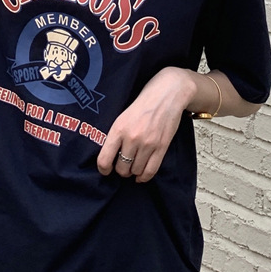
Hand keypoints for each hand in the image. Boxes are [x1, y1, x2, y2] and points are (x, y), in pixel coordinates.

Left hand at [97, 68, 194, 182]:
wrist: (166, 94)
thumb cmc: (143, 104)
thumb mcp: (122, 116)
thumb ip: (116, 135)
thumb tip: (109, 155)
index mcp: (118, 129)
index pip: (104, 159)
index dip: (103, 169)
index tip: (105, 169)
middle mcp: (132, 138)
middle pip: (121, 168)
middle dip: (120, 170)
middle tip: (122, 165)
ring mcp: (147, 144)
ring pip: (135, 171)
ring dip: (133, 172)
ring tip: (133, 166)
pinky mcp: (161, 147)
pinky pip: (150, 171)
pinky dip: (144, 177)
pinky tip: (141, 175)